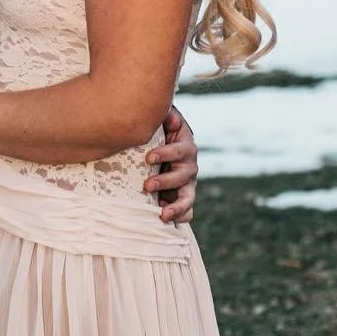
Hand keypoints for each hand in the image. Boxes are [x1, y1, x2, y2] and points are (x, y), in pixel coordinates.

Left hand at [146, 105, 198, 224]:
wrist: (161, 148)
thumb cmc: (159, 134)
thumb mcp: (162, 122)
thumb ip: (166, 117)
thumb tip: (169, 116)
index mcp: (185, 147)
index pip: (179, 151)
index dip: (165, 154)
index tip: (148, 158)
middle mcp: (189, 167)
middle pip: (183, 176)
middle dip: (165, 181)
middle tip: (147, 185)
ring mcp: (187, 185)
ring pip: (188, 197)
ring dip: (176, 207)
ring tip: (163, 214)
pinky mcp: (182, 198)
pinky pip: (187, 212)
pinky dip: (179, 217)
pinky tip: (165, 219)